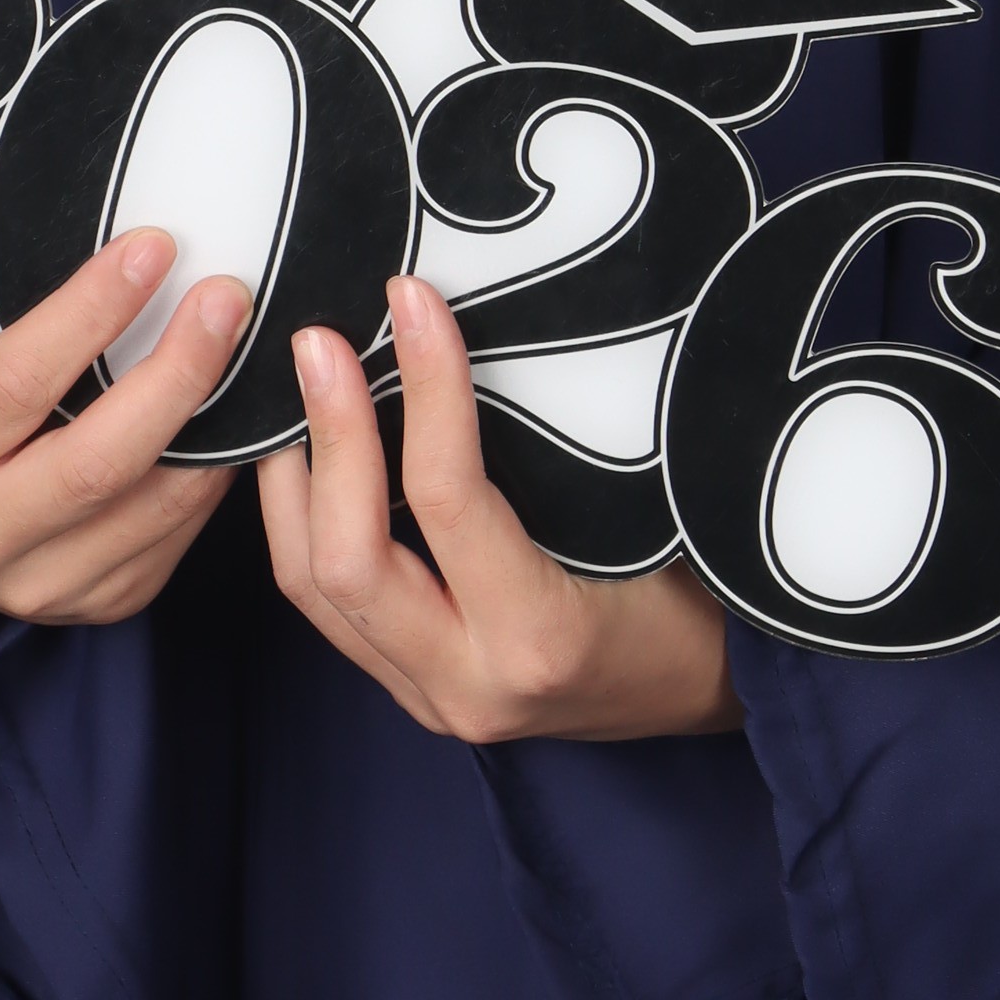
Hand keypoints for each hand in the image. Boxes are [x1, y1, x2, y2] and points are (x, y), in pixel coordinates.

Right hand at [0, 232, 243, 621]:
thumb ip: (5, 337)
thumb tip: (120, 265)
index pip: (17, 383)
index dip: (91, 313)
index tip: (153, 251)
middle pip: (97, 461)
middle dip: (176, 373)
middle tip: (224, 300)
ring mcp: (37, 585)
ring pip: (153, 506)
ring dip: (213, 424)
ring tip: (243, 349)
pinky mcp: (96, 605)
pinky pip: (175, 536)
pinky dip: (211, 474)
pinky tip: (225, 422)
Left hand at [257, 273, 740, 742]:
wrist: (713, 696)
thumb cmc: (699, 599)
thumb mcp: (653, 517)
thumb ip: (564, 447)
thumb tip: (476, 332)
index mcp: (540, 638)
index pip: (445, 498)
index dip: (423, 385)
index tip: (410, 302)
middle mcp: (470, 684)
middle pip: (345, 560)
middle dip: (326, 437)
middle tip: (317, 340)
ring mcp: (432, 698)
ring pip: (313, 589)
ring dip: (292, 483)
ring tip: (286, 389)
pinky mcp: (413, 690)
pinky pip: (328, 607)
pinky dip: (304, 524)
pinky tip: (305, 459)